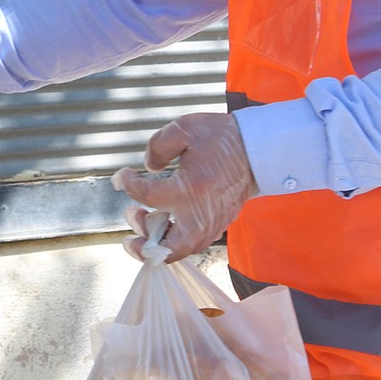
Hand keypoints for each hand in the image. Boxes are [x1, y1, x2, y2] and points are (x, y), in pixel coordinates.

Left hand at [113, 113, 258, 260]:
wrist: (258, 150)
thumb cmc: (223, 139)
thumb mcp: (185, 128)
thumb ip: (159, 146)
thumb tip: (148, 167)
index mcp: (188, 189)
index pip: (146, 196)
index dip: (128, 185)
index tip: (122, 176)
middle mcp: (199, 214)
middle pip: (165, 248)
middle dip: (141, 243)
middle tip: (132, 215)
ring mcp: (211, 223)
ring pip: (179, 250)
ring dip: (157, 242)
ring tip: (146, 220)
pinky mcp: (218, 224)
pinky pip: (193, 243)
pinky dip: (174, 240)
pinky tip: (165, 222)